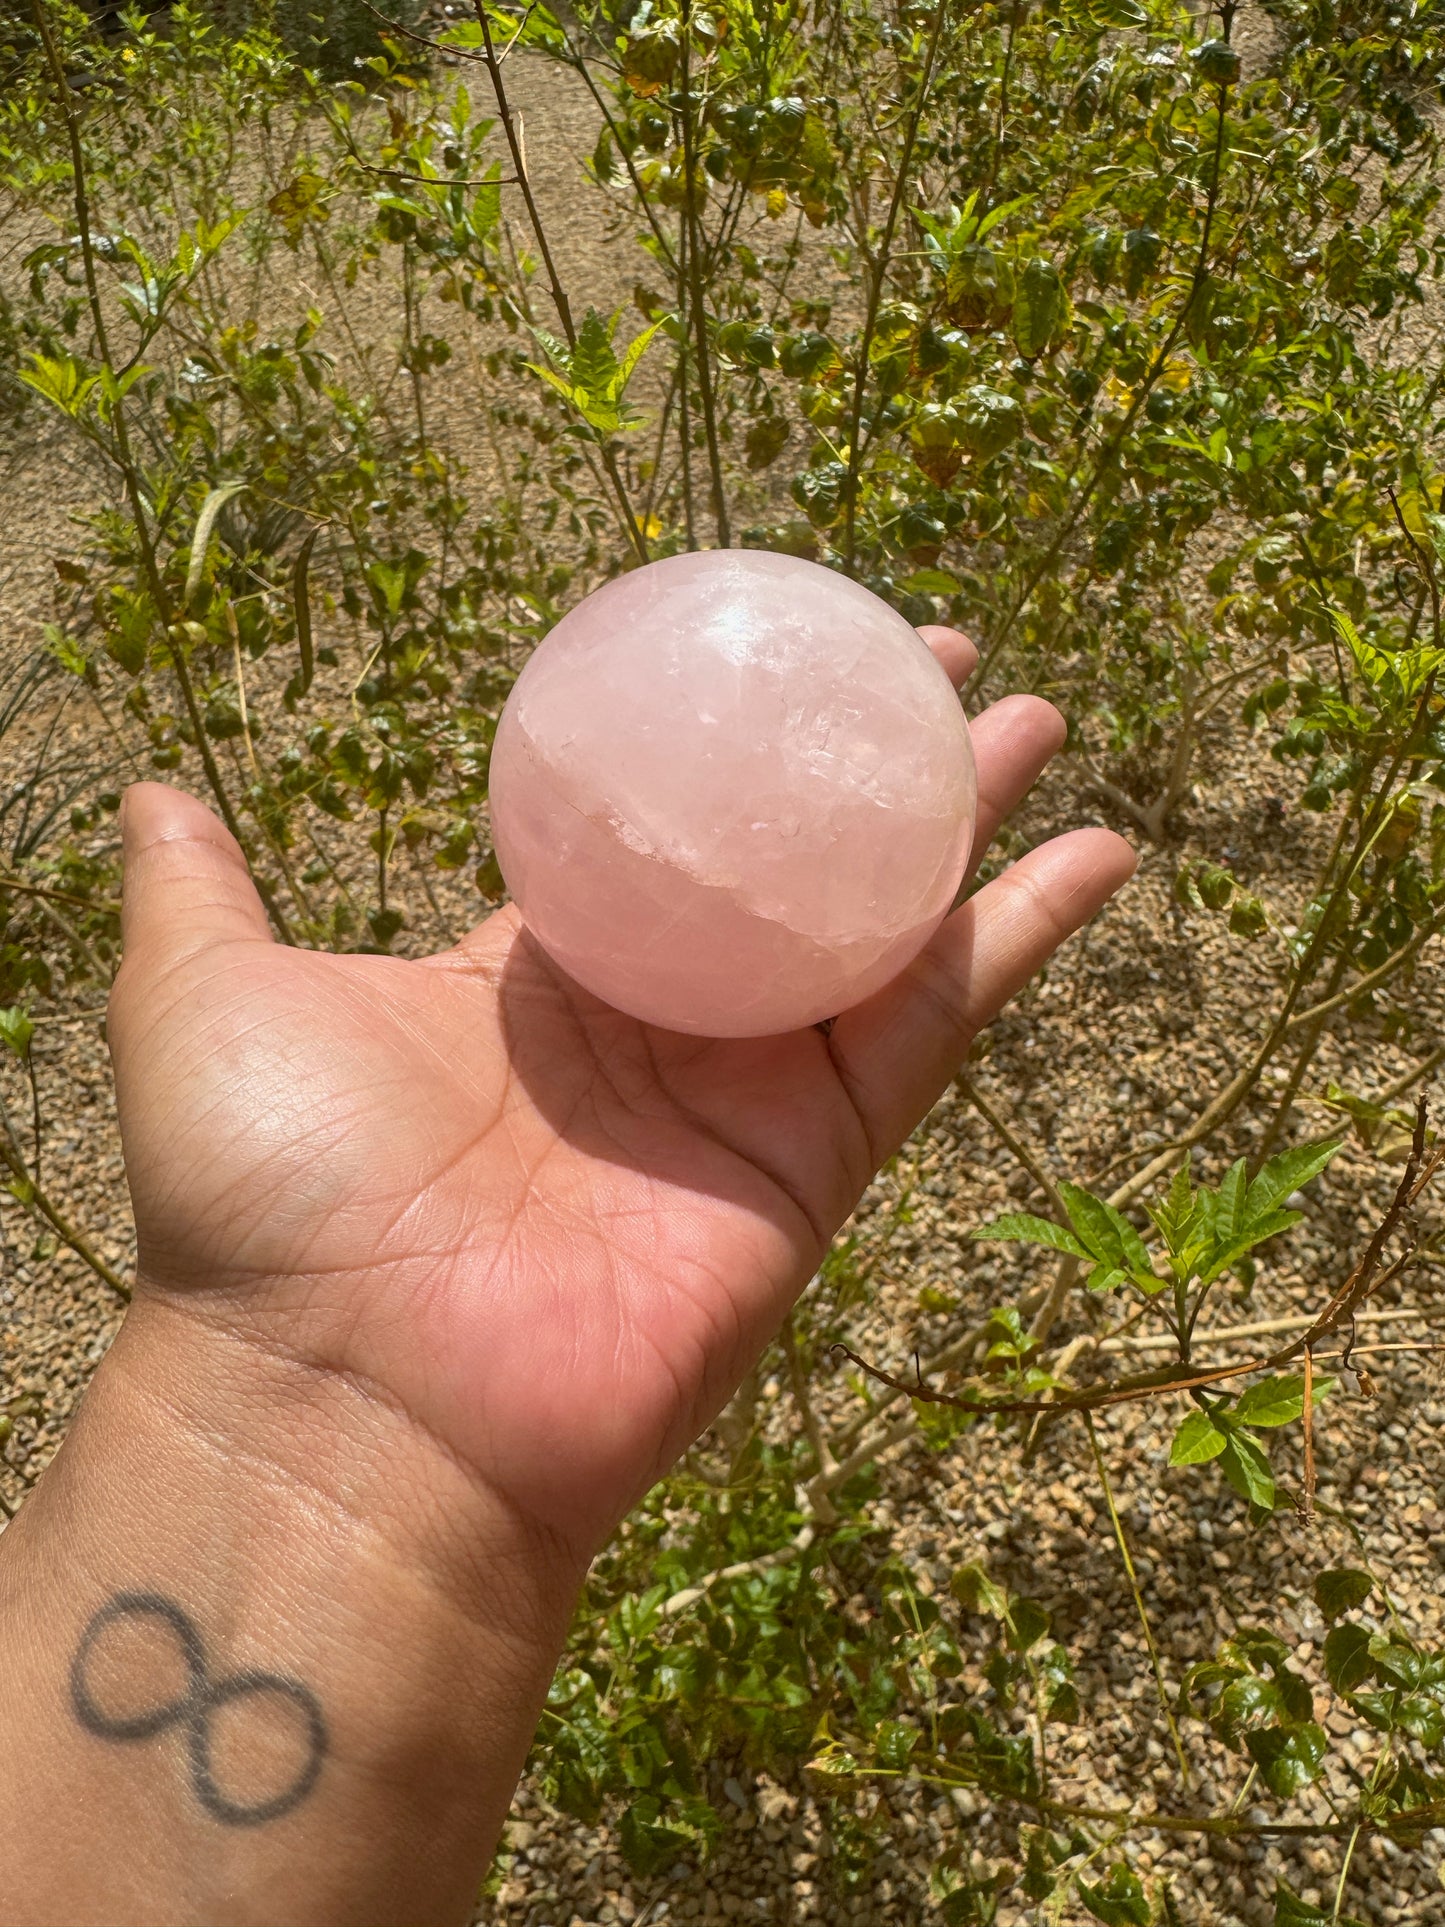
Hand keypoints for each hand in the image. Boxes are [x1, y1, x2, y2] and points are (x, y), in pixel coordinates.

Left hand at [108, 629, 1133, 1559]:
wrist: (351, 1398)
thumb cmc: (267, 1200)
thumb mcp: (210, 997)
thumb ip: (194, 891)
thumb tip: (154, 792)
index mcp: (536, 974)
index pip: (658, 835)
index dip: (719, 747)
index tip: (776, 654)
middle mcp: (655, 1026)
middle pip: (792, 867)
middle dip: (866, 767)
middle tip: (940, 664)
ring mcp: (744, 1094)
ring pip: (886, 930)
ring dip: (964, 827)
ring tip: (1035, 722)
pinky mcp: (816, 1162)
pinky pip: (939, 1029)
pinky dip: (1020, 942)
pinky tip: (1097, 856)